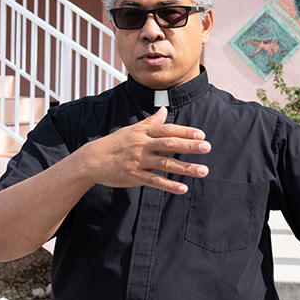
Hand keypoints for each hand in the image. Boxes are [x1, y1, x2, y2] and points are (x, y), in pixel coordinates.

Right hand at [75, 106, 210, 193]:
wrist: (92, 160)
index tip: (201, 134)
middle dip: (189, 146)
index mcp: (143, 133)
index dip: (185, 131)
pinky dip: (169, 185)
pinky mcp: (135, 177)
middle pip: (169, 144)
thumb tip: (163, 110)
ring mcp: (138, 161)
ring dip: (186, 168)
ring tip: (203, 170)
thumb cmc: (114, 144)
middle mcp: (142, 145)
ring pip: (165, 164)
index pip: (167, 130)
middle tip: (207, 147)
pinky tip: (183, 188)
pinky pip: (155, 181)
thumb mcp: (131, 129)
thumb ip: (150, 122)